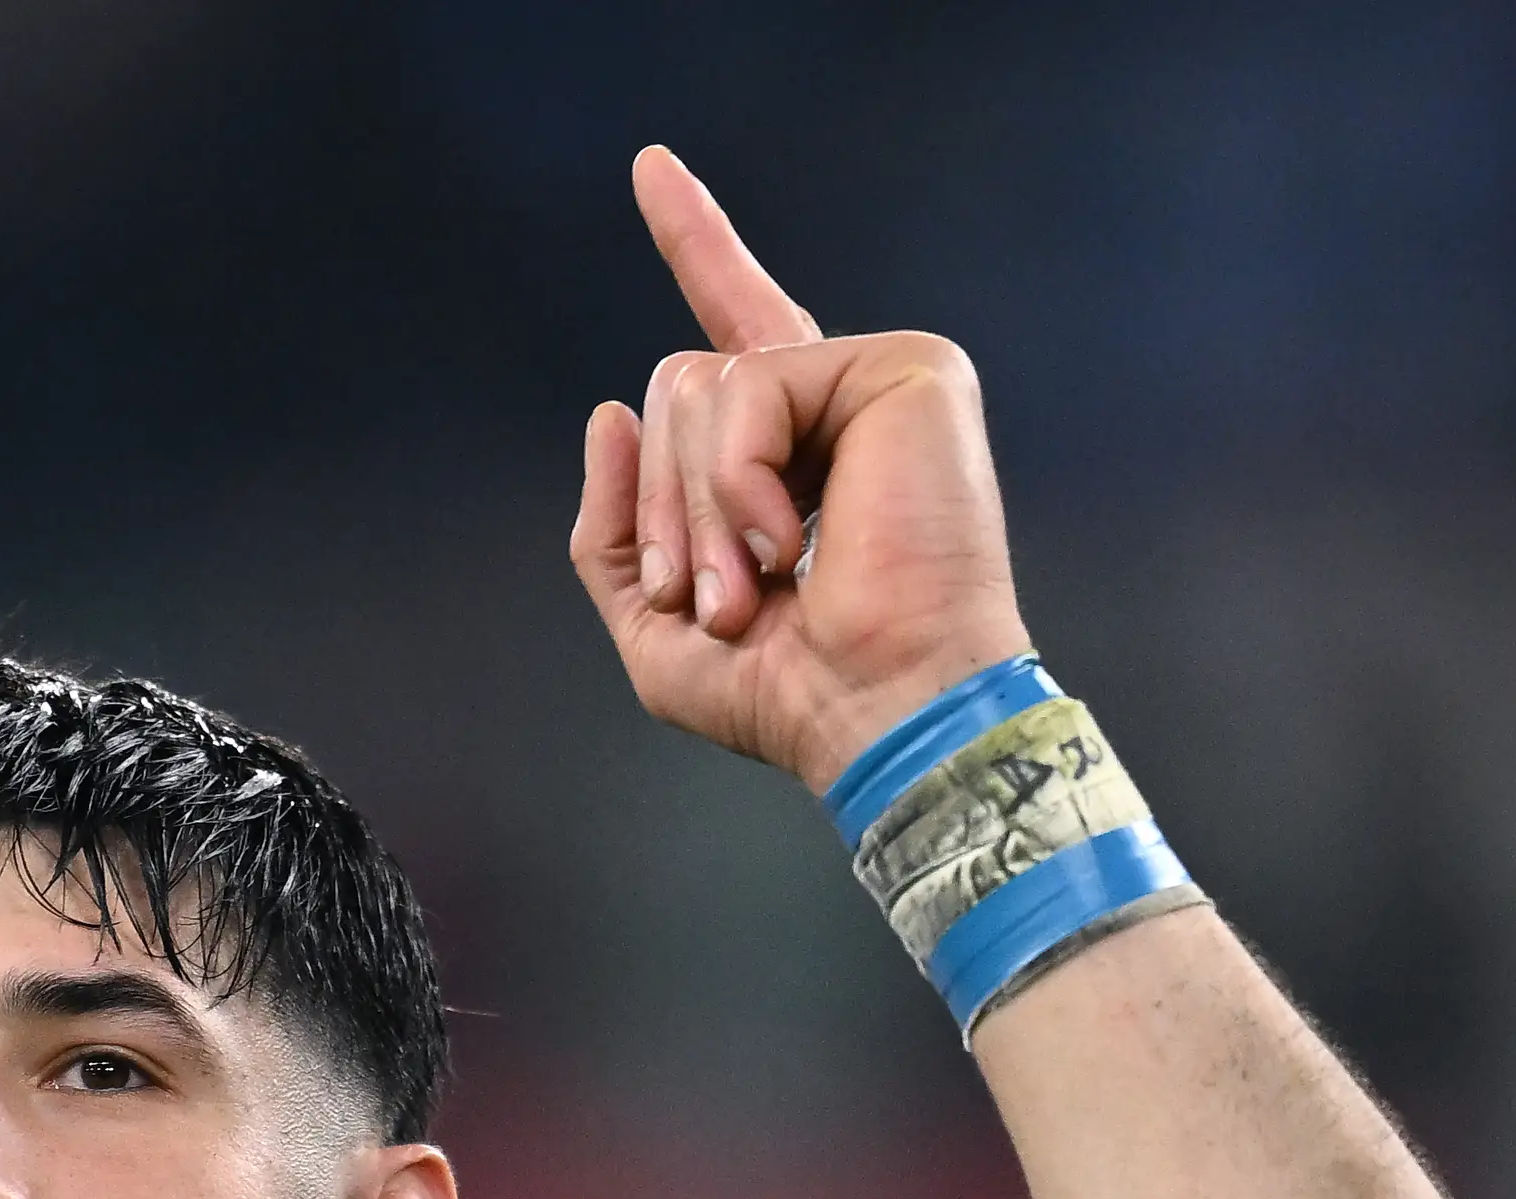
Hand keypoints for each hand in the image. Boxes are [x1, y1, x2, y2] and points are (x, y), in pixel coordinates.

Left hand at [570, 148, 1032, 797]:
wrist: (878, 712)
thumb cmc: (790, 690)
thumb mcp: (656, 621)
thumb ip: (612, 526)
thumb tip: (609, 411)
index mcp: (789, 448)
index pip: (732, 329)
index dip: (695, 244)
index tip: (650, 168)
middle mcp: (836, 401)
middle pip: (676, 384)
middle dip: (660, 505)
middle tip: (713, 596)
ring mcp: (875, 377)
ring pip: (699, 385)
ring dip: (694, 507)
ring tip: (751, 584)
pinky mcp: (907, 368)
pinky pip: (750, 384)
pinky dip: (739, 478)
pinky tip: (790, 541)